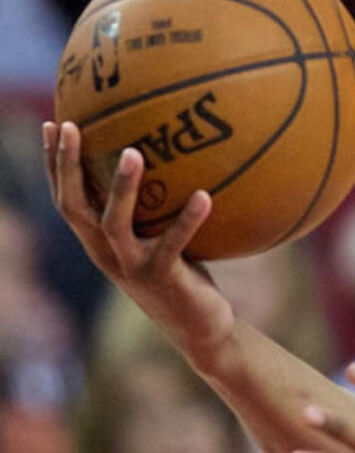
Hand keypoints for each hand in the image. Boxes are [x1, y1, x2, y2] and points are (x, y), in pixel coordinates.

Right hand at [42, 121, 233, 358]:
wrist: (199, 329)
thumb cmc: (180, 277)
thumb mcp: (155, 242)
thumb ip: (149, 211)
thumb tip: (163, 158)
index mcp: (98, 244)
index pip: (65, 200)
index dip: (54, 164)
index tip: (51, 123)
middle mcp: (106, 255)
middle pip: (74, 207)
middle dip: (67, 166)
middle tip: (70, 127)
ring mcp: (133, 268)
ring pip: (116, 225)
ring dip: (123, 188)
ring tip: (133, 152)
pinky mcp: (164, 278)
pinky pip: (174, 243)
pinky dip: (188, 219)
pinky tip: (204, 195)